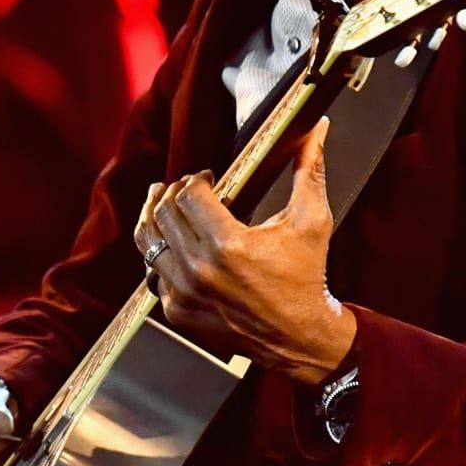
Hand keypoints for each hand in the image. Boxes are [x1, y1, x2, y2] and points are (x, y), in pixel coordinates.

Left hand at [135, 117, 355, 384]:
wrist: (301, 338)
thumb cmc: (307, 276)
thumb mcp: (311, 221)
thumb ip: (309, 169)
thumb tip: (317, 127)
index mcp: (229, 245)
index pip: (188, 194)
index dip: (195, 178)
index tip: (208, 177)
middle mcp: (199, 270)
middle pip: (163, 212)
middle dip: (173, 192)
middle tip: (187, 187)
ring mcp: (184, 293)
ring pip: (147, 241)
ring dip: (155, 217)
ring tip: (163, 203)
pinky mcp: (177, 312)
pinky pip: (152, 272)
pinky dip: (159, 253)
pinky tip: (170, 242)